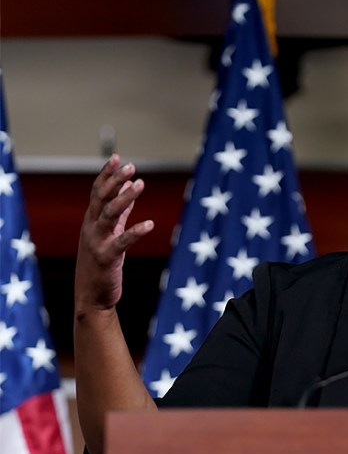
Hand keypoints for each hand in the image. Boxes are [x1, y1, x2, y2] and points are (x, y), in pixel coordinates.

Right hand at [74, 155, 153, 312]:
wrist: (91, 295)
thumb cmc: (101, 262)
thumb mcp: (109, 233)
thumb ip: (120, 211)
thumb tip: (130, 186)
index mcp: (91, 220)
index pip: (97, 192)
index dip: (107, 175)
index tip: (118, 158)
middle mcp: (91, 228)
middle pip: (101, 198)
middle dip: (114, 181)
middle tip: (130, 166)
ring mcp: (97, 242)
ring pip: (109, 215)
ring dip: (125, 198)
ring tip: (140, 184)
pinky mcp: (107, 257)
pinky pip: (122, 242)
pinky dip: (136, 232)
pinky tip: (150, 224)